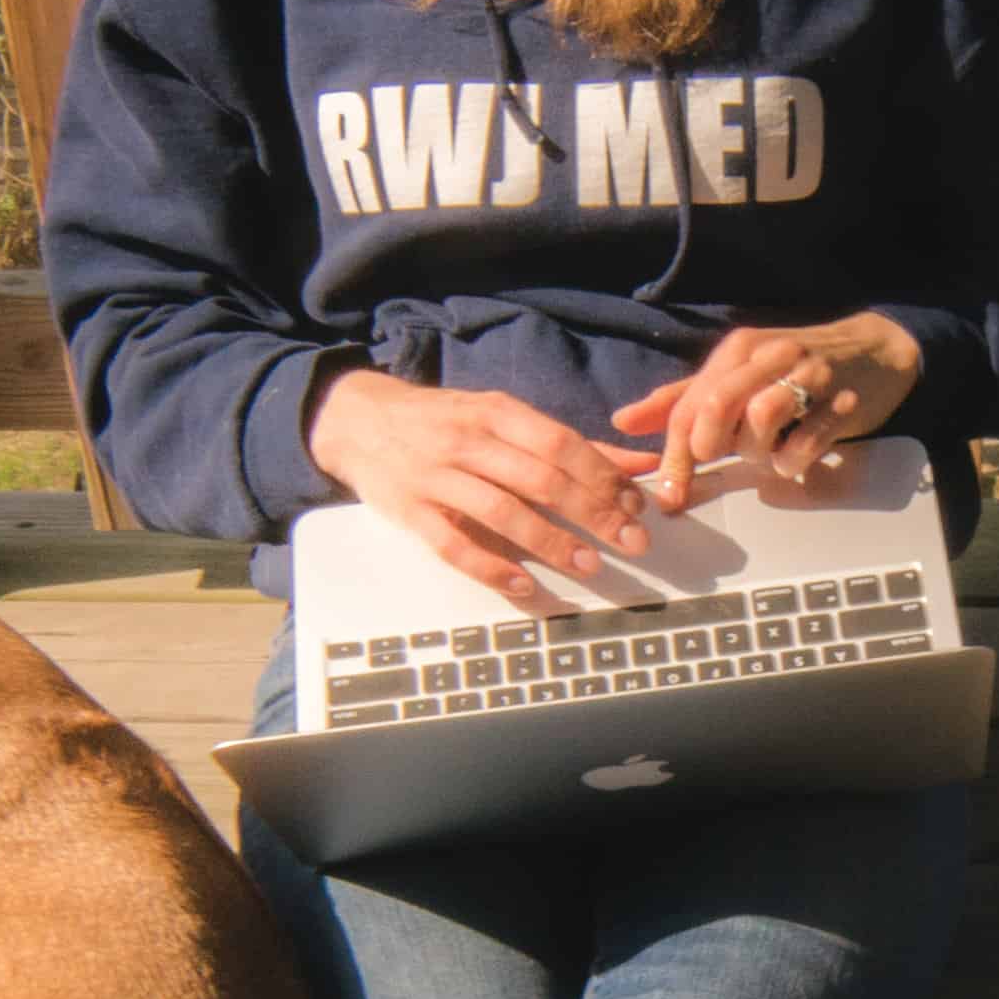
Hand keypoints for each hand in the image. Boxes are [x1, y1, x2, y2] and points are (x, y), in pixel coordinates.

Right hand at [304, 367, 655, 601]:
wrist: (358, 420)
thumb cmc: (444, 422)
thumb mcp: (502, 417)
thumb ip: (570, 446)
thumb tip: (639, 466)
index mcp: (497, 412)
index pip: (561, 444)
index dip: (603, 476)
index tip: (635, 506)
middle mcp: (468, 441)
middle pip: (540, 478)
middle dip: (592, 513)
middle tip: (631, 542)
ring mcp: (436, 477)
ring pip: (501, 512)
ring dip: (550, 541)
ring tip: (588, 565)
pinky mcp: (410, 512)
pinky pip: (452, 545)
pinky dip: (489, 567)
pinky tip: (522, 586)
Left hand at [611, 313, 923, 507]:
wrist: (877, 350)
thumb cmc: (796, 369)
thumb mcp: (737, 375)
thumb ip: (683, 399)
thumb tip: (623, 421)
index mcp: (738, 350)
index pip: (689, 405)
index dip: (673, 456)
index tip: (668, 495)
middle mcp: (770, 356)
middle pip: (716, 407)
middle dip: (709, 448)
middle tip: (723, 459)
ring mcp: (809, 376)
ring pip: (760, 420)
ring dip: (758, 452)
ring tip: (769, 452)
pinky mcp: (843, 402)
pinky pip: (805, 443)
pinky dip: (793, 461)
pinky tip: (797, 456)